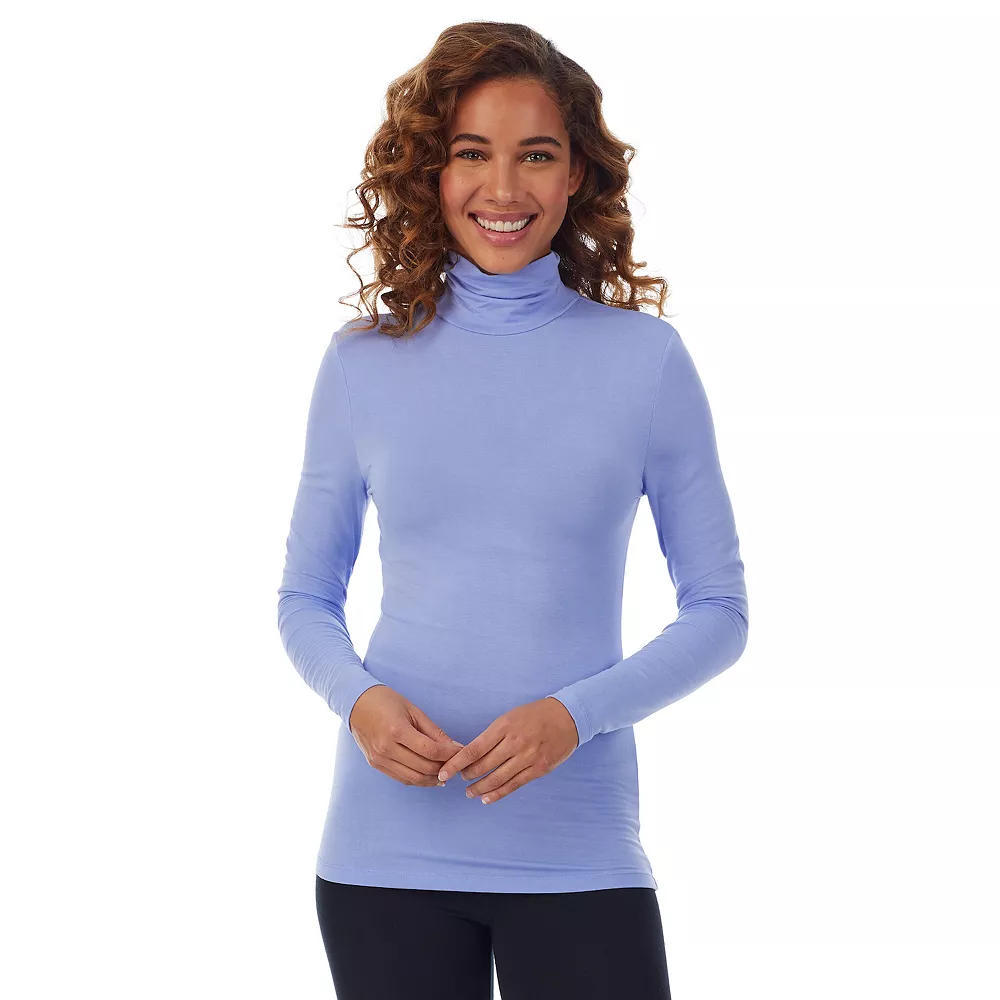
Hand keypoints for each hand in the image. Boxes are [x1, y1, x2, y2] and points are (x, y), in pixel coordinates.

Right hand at [349, 685, 464, 787]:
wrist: (355, 703)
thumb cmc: (386, 701)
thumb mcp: (413, 710)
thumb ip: (434, 731)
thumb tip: (455, 747)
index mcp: (397, 730)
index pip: (430, 750)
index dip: (450, 754)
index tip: (462, 752)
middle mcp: (386, 748)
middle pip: (423, 767)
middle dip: (444, 767)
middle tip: (457, 763)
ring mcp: (379, 759)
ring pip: (413, 778)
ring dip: (432, 779)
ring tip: (446, 773)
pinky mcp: (375, 764)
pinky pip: (401, 778)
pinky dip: (418, 780)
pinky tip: (429, 776)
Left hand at [437, 697, 579, 803]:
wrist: (568, 717)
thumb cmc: (535, 715)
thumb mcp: (511, 717)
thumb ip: (493, 735)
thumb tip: (471, 753)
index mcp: (504, 726)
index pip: (474, 749)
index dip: (456, 763)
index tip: (444, 771)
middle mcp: (514, 742)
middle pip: (483, 765)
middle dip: (466, 775)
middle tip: (457, 779)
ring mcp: (528, 757)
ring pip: (497, 778)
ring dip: (480, 788)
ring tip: (470, 792)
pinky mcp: (539, 769)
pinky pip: (514, 785)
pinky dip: (498, 794)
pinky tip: (487, 798)